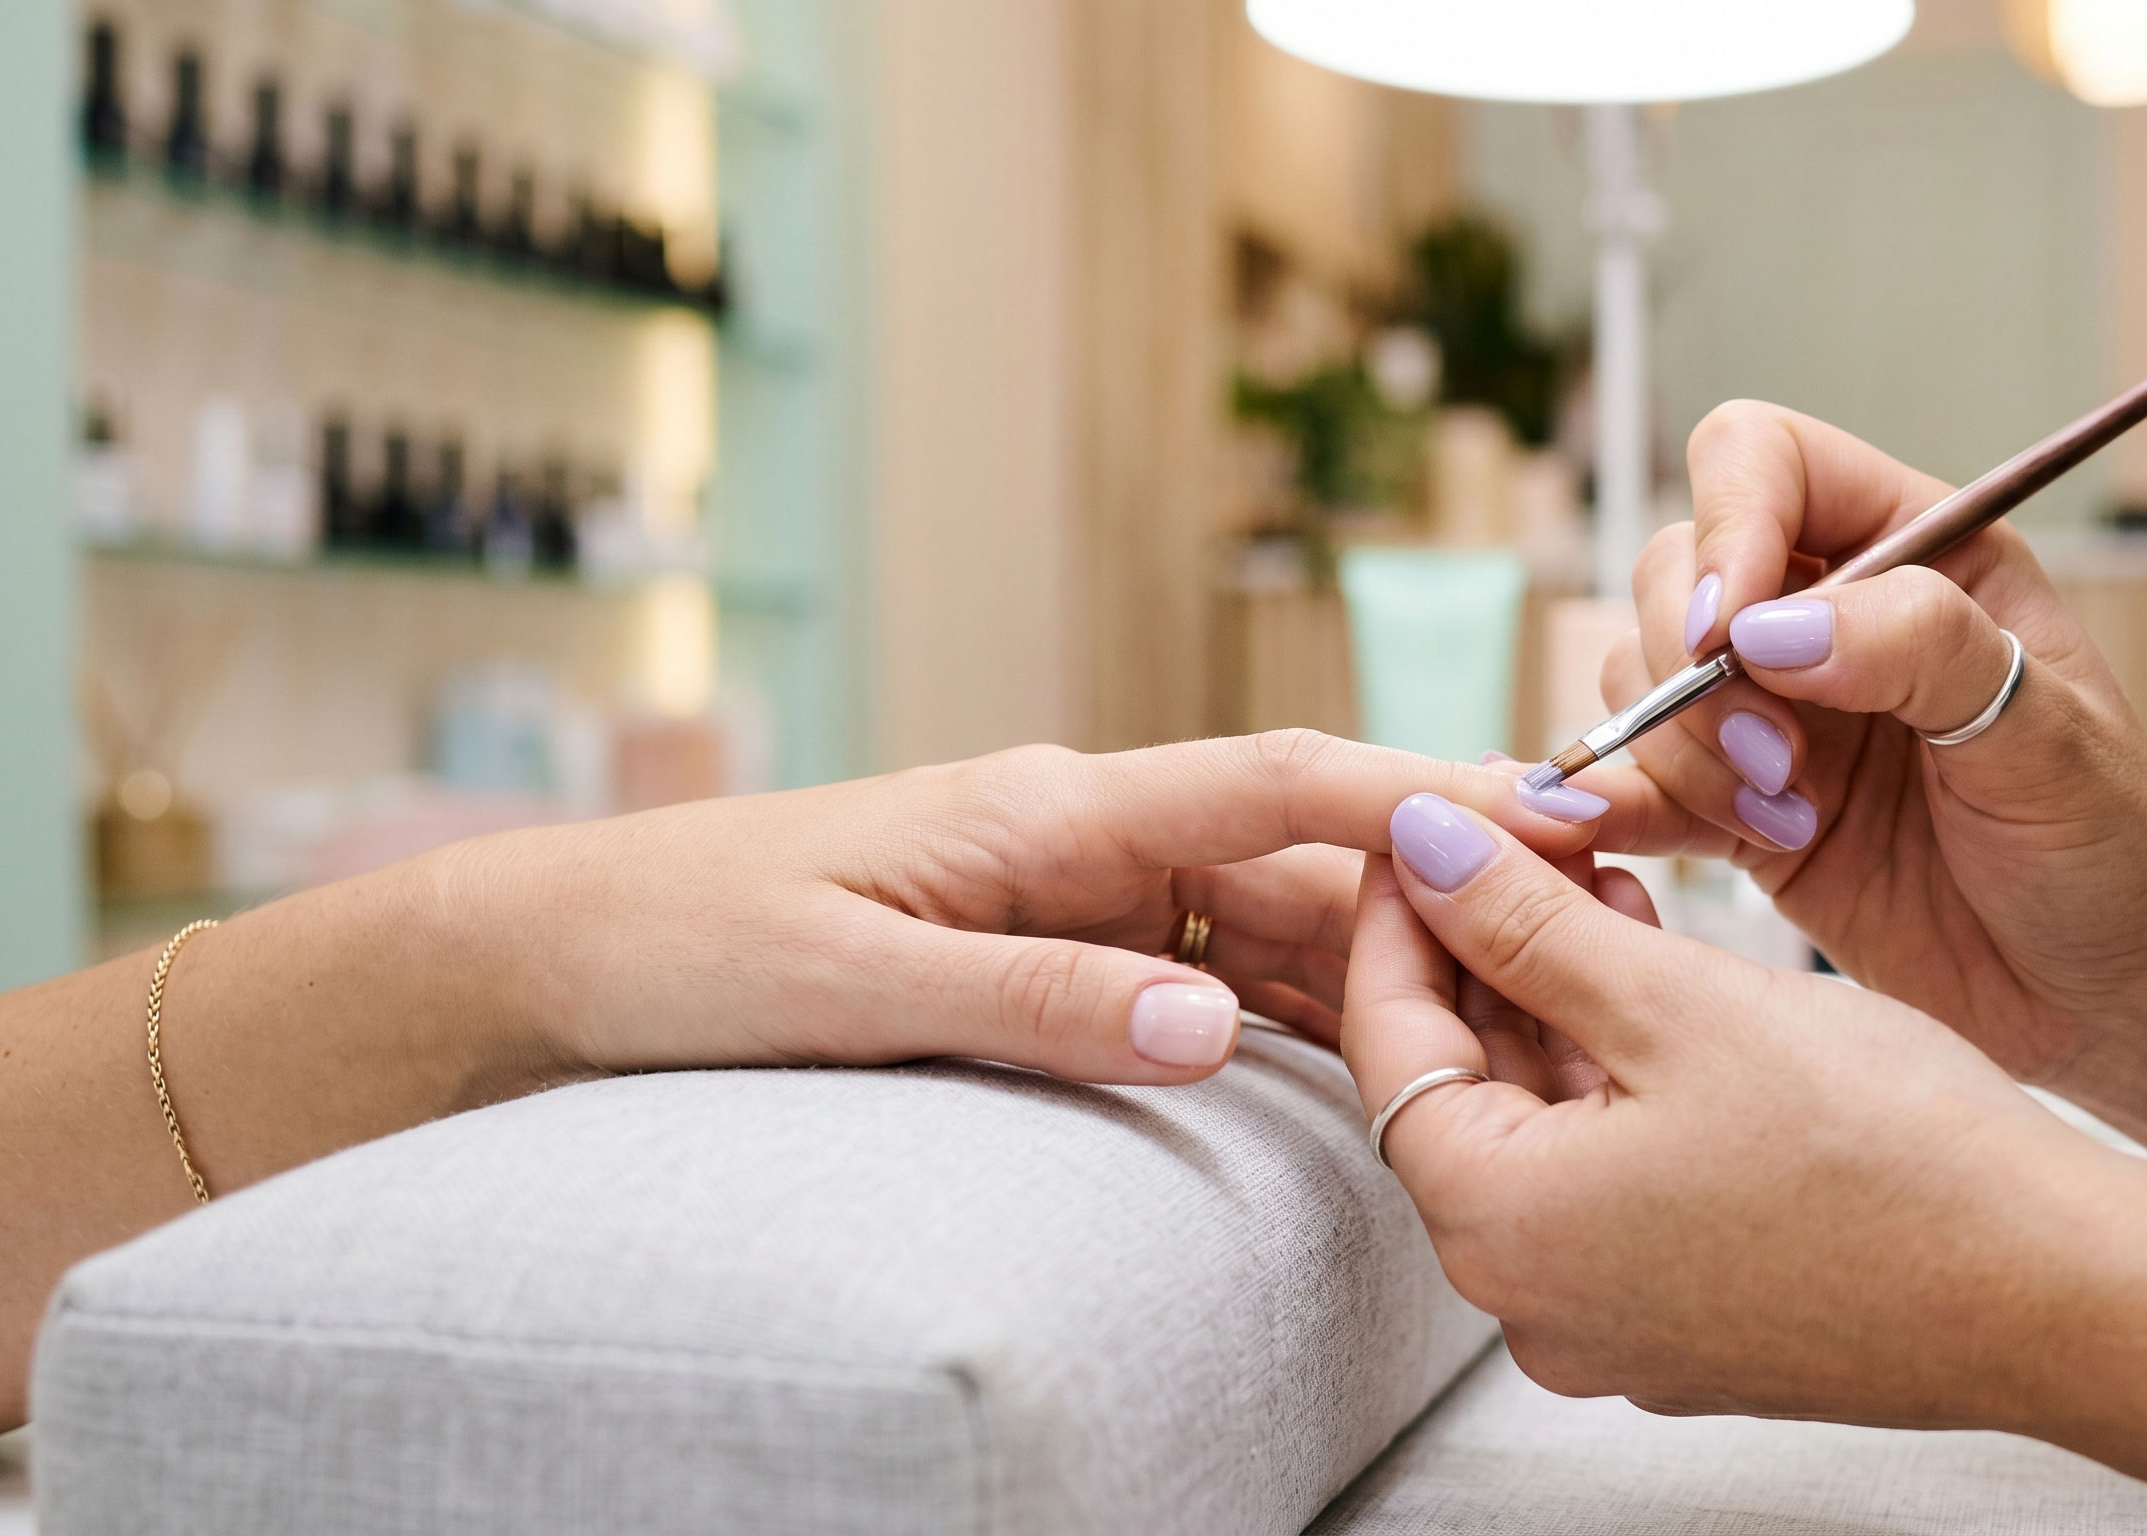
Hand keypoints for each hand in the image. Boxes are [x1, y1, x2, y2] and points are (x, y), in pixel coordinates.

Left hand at [432, 730, 1615, 1086]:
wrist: (564, 955)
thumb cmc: (687, 945)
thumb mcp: (853, 986)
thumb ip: (1037, 1002)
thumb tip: (1215, 1034)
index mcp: (1049, 807)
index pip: (1274, 783)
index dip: (1420, 796)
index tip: (1548, 816)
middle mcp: (1085, 836)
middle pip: (1306, 862)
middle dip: (1443, 905)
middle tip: (1582, 965)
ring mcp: (1079, 894)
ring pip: (1276, 928)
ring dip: (1387, 973)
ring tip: (1514, 1029)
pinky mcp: (1059, 952)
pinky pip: (1211, 981)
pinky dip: (1298, 1021)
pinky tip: (1372, 1071)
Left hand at [1348, 791, 2133, 1425]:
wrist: (2057, 1290)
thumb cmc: (1884, 1148)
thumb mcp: (1679, 1002)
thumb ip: (1528, 921)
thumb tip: (1421, 843)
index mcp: (1501, 1229)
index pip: (1390, 1044)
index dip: (1398, 914)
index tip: (1424, 822)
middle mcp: (1534, 1304)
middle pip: (1459, 1091)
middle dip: (1487, 953)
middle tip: (1530, 838)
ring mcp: (1613, 1326)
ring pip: (1542, 1132)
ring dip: (1560, 1009)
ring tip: (1611, 893)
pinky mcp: (1689, 1326)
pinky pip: (1610, 1185)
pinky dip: (1619, 1084)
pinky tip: (1667, 993)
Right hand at [1605, 401, 2146, 1187]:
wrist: (2112, 1004)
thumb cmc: (2115, 851)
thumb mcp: (2048, 734)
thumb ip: (1918, 648)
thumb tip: (1768, 627)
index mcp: (1919, 547)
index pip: (1766, 462)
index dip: (1727, 526)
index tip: (1730, 630)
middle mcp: (1831, 618)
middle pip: (1676, 572)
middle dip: (1696, 669)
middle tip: (1782, 763)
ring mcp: (1776, 716)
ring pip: (1643, 678)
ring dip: (1682, 754)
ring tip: (1787, 825)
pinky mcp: (1739, 815)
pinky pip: (1634, 784)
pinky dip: (1613, 806)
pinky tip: (1620, 839)